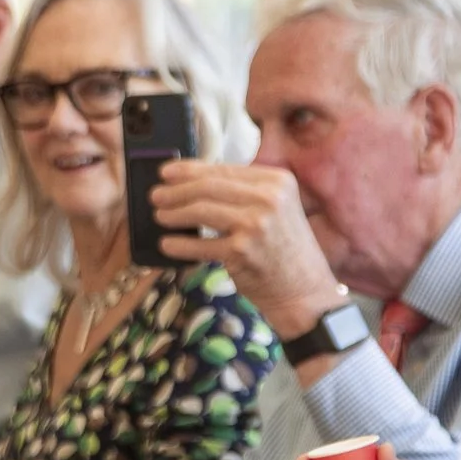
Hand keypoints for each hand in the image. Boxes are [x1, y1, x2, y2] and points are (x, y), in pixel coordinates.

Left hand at [149, 160, 341, 336]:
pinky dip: (178, 244)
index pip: (224, 168)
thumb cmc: (284, 249)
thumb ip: (244, 193)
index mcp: (277, 181)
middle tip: (155, 195)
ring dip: (173, 213)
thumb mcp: (276, 209)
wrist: (305, 291)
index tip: (166, 172)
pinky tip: (166, 244)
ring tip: (159, 216)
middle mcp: (269, 198)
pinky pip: (199, 244)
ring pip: (200, 210)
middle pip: (208, 186)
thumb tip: (194, 182)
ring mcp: (256, 224)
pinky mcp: (241, 251)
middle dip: (175, 191)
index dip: (189, 169)